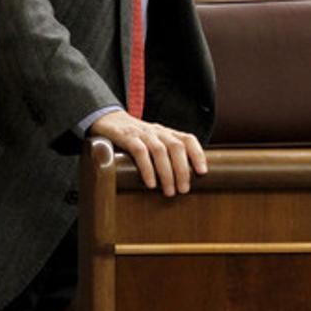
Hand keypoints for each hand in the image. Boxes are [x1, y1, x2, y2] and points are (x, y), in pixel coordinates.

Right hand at [89, 111, 206, 195]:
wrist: (108, 119)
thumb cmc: (135, 137)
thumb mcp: (154, 142)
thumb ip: (166, 154)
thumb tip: (182, 179)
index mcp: (167, 133)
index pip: (188, 139)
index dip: (198, 154)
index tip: (203, 172)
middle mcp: (158, 131)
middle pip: (176, 147)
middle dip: (183, 169)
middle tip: (184, 190)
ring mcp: (142, 133)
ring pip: (160, 151)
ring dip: (167, 173)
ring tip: (169, 191)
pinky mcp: (126, 137)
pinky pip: (140, 152)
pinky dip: (147, 169)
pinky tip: (151, 183)